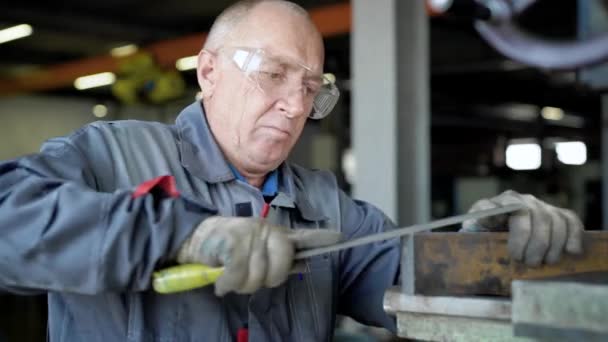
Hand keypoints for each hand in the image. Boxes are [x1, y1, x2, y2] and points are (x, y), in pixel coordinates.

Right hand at [177, 216, 341, 295]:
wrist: (191, 239)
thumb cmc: (224, 249)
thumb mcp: (253, 252)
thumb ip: (277, 259)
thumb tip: (305, 266)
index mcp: (272, 232)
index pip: (301, 235)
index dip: (320, 238)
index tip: (339, 237)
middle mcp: (264, 229)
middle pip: (282, 264)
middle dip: (269, 279)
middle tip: (250, 280)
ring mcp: (249, 232)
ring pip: (259, 275)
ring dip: (242, 284)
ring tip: (231, 278)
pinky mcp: (232, 240)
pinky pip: (239, 274)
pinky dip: (228, 283)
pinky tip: (221, 282)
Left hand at [461, 190, 583, 265]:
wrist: (492, 234)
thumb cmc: (481, 235)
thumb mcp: (472, 230)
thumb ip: (475, 224)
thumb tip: (483, 218)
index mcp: (500, 202)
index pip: (514, 210)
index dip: (520, 234)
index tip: (515, 255)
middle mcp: (521, 200)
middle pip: (538, 216)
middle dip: (537, 244)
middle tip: (529, 263)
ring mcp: (540, 206)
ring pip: (555, 220)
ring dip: (553, 245)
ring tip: (545, 263)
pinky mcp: (555, 215)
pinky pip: (570, 220)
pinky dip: (574, 236)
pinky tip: (571, 252)